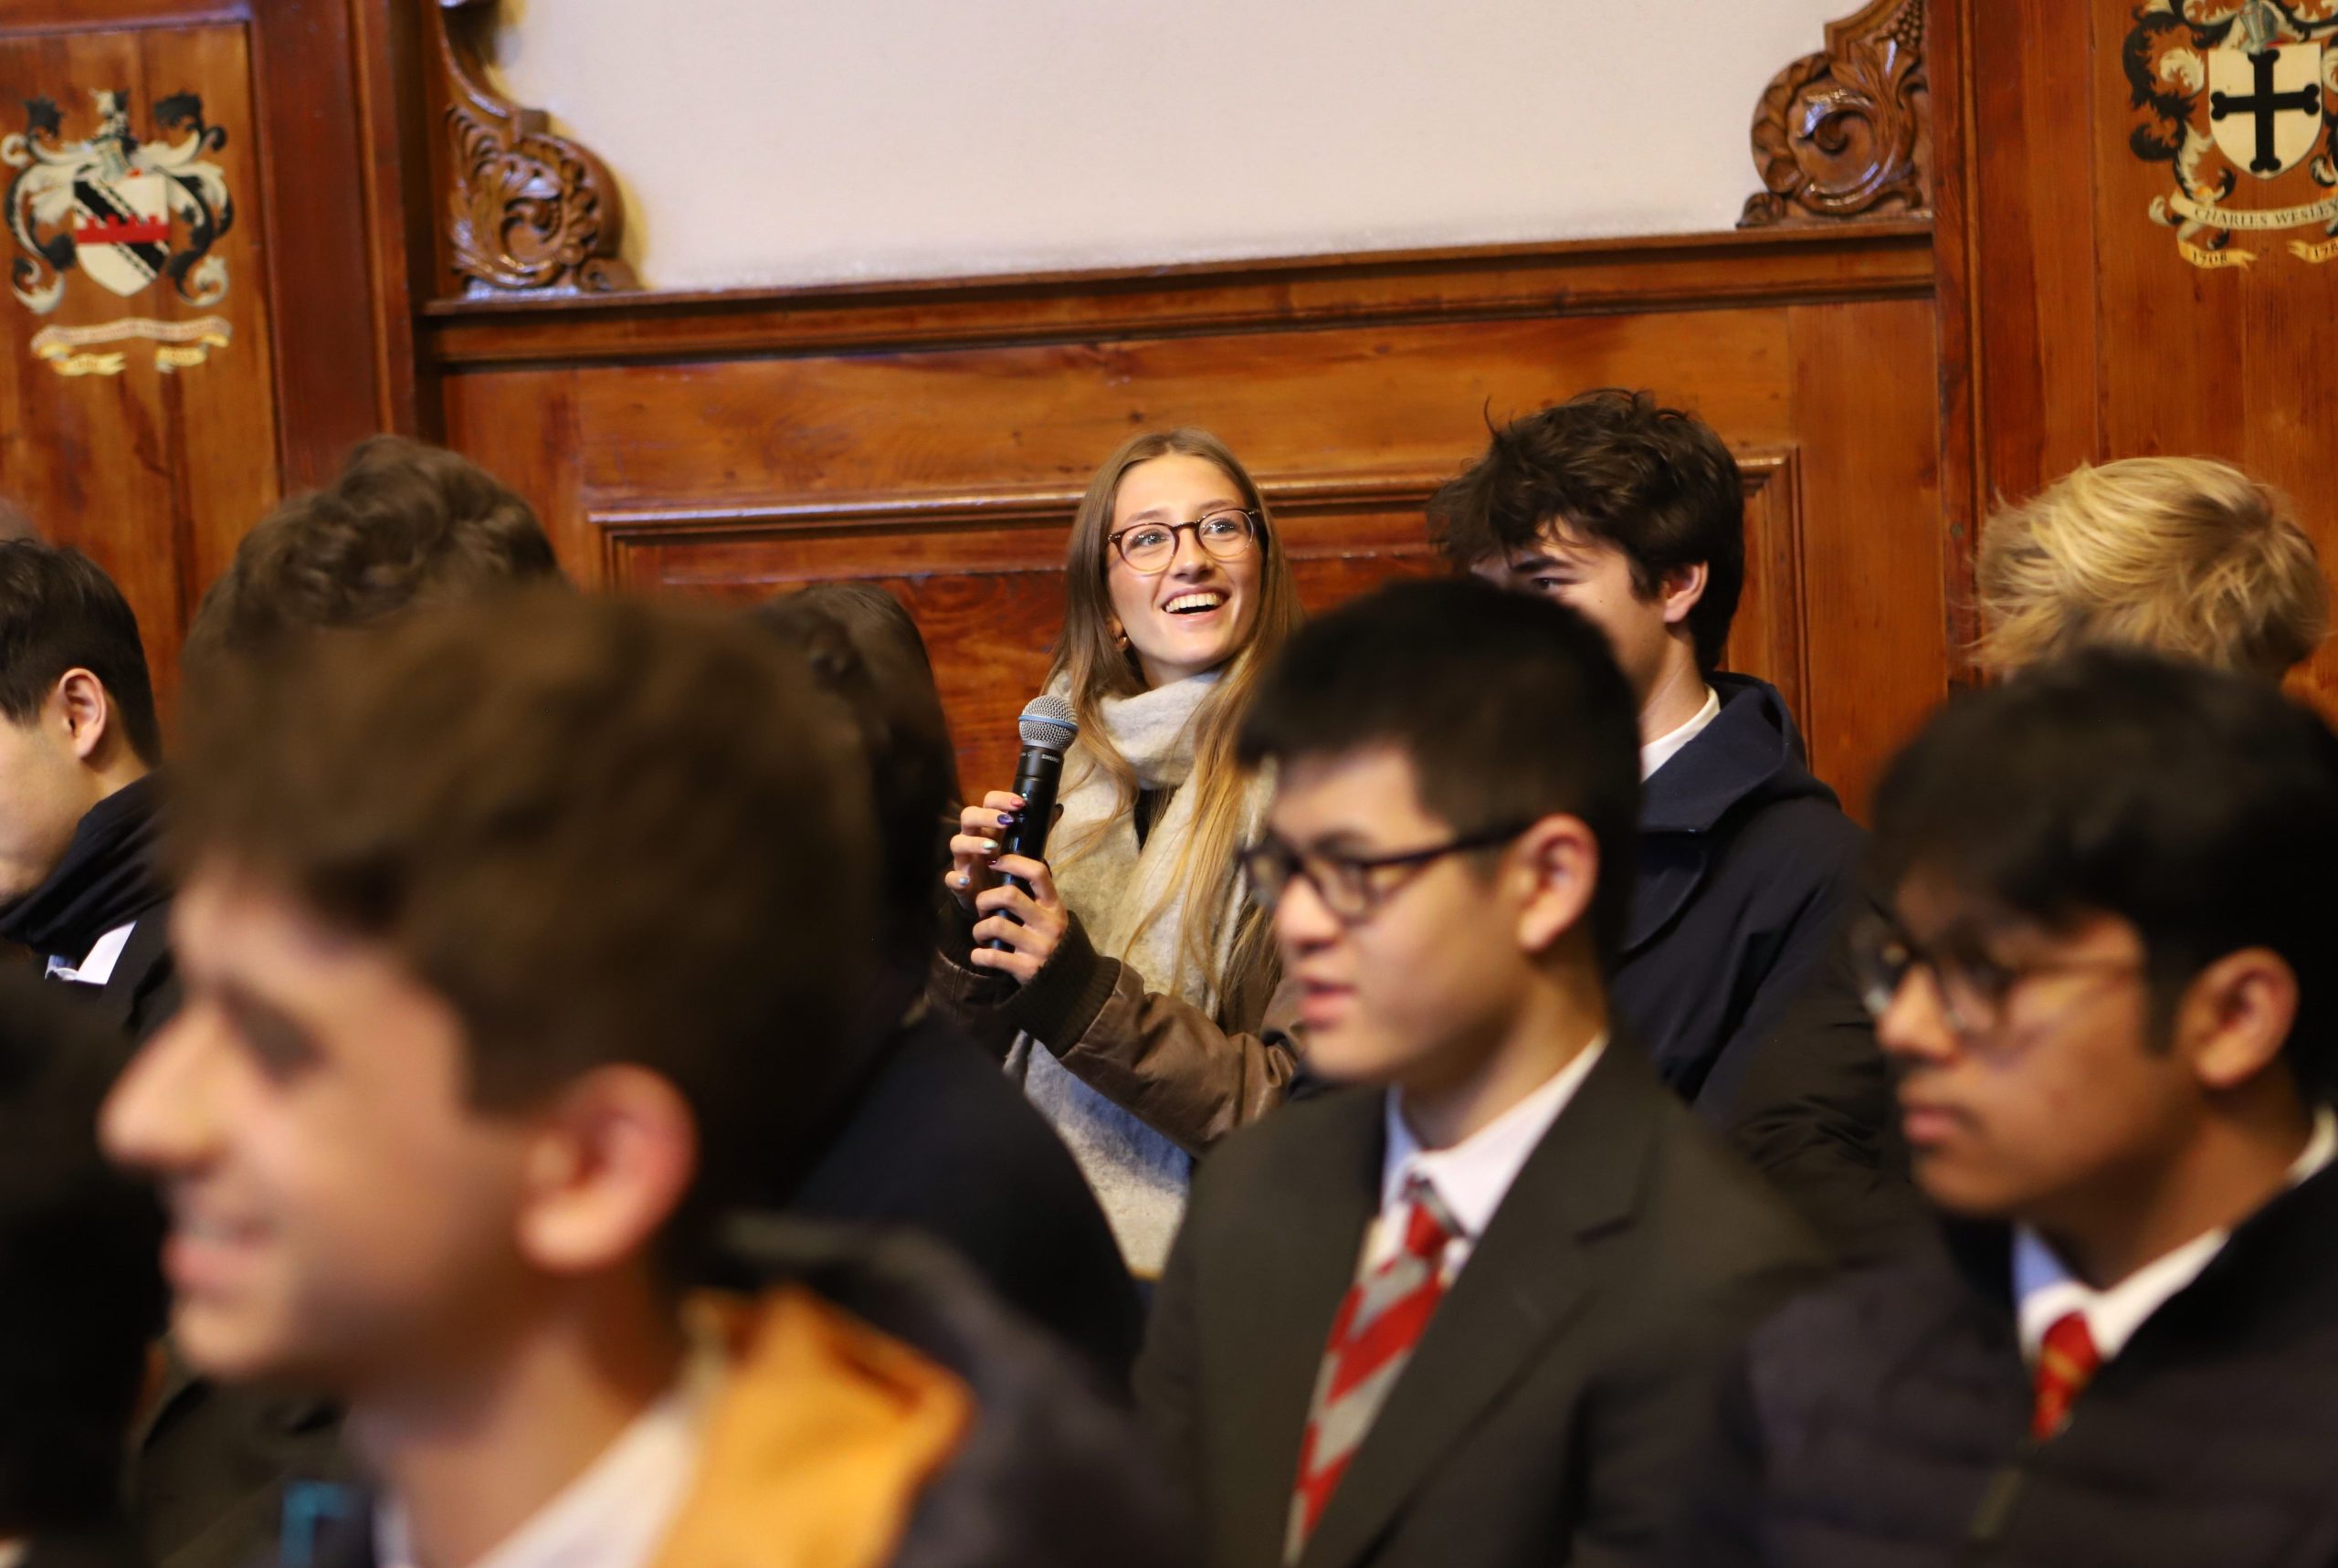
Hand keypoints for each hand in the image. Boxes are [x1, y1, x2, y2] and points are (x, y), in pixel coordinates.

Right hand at [947, 790, 1025, 913]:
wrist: (991, 900)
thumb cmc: (1005, 867)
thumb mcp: (1022, 847)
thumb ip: (1036, 829)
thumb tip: (1057, 808)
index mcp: (988, 827)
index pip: (988, 803)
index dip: (1001, 799)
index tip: (1020, 804)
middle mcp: (973, 839)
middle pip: (968, 816)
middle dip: (986, 816)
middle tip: (1006, 822)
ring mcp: (964, 860)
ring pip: (956, 842)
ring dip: (973, 842)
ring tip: (992, 848)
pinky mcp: (959, 883)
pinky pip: (949, 878)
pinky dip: (956, 878)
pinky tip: (967, 881)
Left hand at [969, 855, 1067, 984]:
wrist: (1071, 984)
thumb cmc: (1054, 943)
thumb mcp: (1053, 917)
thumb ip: (1036, 899)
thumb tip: (1007, 871)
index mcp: (1054, 907)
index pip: (1037, 873)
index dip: (1012, 862)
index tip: (994, 862)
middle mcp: (1048, 924)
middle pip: (1009, 895)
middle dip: (985, 899)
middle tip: (982, 910)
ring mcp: (1038, 947)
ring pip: (995, 925)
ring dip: (979, 929)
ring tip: (981, 935)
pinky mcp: (1027, 968)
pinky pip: (992, 956)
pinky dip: (978, 955)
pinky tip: (980, 955)